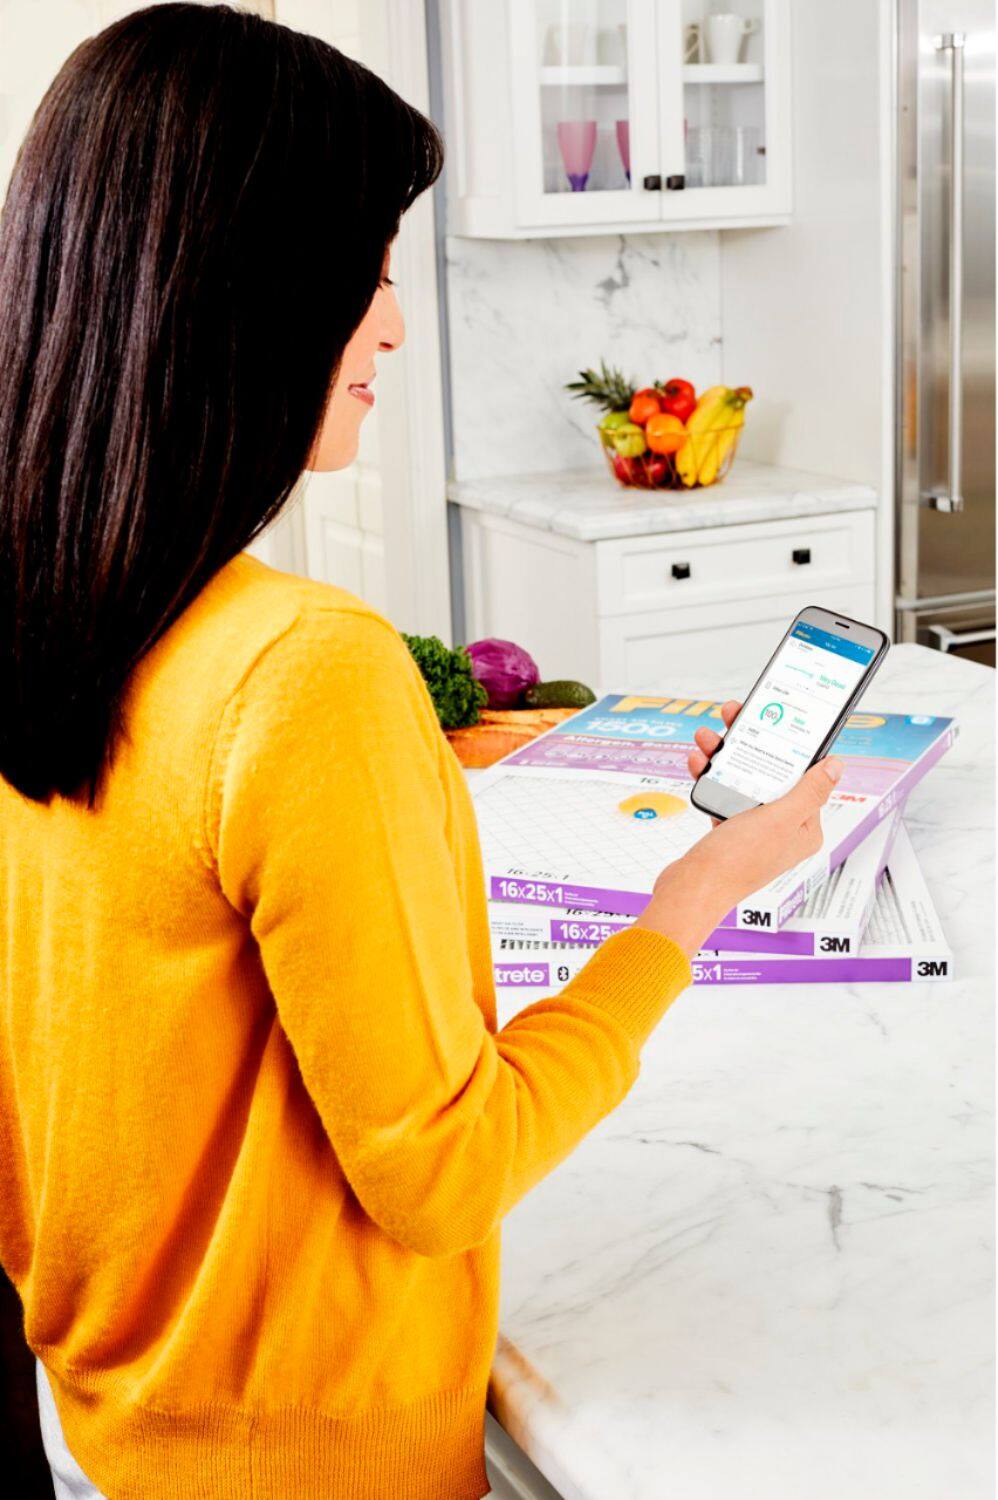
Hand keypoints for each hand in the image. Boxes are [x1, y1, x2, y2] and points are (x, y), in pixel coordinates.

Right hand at [634, 700, 842, 955]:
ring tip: (707, 738)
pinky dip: (711, 777)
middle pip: (771, 774)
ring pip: (743, 779)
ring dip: (724, 756)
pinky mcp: (728, 832)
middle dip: (750, 745)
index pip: (805, 777)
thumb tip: (836, 766)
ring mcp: (754, 830)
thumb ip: (810, 791)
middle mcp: (781, 829)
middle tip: (734, 717)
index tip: (775, 720)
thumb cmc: (738, 862)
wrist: (692, 889)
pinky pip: (723, 794)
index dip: (790, 748)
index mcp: (804, 828)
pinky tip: (699, 764)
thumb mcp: (780, 819)